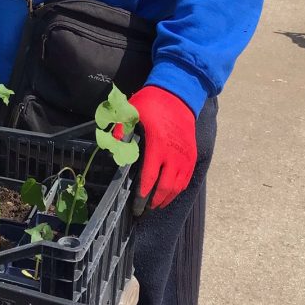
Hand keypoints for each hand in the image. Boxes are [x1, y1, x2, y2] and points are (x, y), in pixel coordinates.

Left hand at [130, 86, 196, 214]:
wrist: (179, 94)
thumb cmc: (153, 102)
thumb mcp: (132, 111)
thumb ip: (121, 129)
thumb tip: (113, 145)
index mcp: (157, 145)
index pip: (150, 176)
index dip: (143, 194)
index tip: (136, 205)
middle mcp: (174, 154)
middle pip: (165, 187)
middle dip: (153, 201)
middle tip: (143, 210)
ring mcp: (185, 156)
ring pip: (178, 186)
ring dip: (166, 199)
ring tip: (155, 205)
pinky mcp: (192, 154)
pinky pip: (186, 178)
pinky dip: (178, 189)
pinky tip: (170, 193)